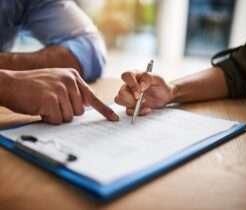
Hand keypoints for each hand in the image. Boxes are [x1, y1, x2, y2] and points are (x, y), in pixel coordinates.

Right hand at [0, 68, 118, 123]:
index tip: (114, 119)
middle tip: (51, 103)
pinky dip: (48, 118)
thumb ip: (72, 92)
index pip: (92, 96)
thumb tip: (84, 108)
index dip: (104, 110)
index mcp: (73, 76)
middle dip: (66, 112)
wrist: (10, 84)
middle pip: (80, 111)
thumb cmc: (33, 87)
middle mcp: (69, 80)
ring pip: (69, 117)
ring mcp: (60, 89)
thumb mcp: (56, 82)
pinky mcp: (51, 99)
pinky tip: (39, 107)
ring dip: (56, 116)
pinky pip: (57, 119)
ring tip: (44, 104)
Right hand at [115, 71, 173, 115]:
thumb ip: (148, 78)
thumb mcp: (157, 78)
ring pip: (119, 100)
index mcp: (135, 76)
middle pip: (121, 91)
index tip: (140, 91)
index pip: (126, 76)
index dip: (131, 84)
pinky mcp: (131, 106)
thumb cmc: (160, 85)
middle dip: (131, 98)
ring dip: (131, 104)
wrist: (166, 97)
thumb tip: (140, 85)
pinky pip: (128, 111)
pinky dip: (137, 112)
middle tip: (141, 99)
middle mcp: (129, 86)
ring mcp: (128, 96)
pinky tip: (146, 109)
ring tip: (143, 103)